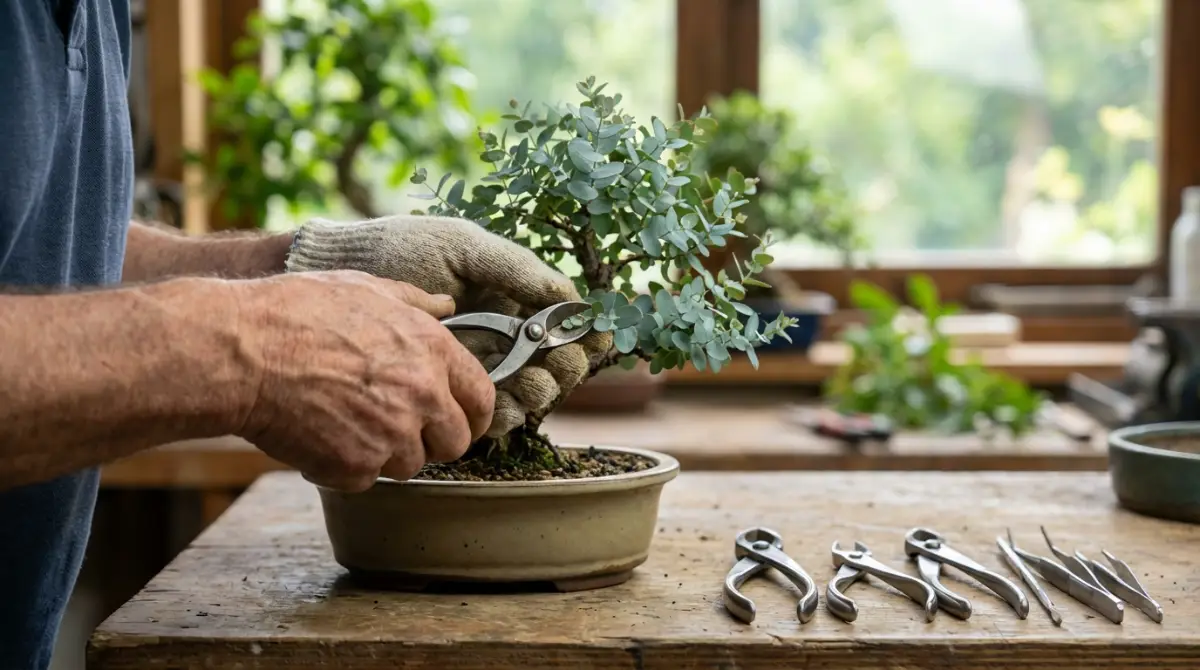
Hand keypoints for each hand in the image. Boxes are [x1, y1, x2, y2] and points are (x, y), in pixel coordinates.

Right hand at [230, 270, 494, 490]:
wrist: (242, 353)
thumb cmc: (296, 313)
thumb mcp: (364, 288)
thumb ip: (414, 302)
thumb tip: (447, 306)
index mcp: (432, 350)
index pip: (481, 398)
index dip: (473, 413)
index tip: (461, 419)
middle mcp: (423, 396)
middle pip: (455, 442)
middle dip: (431, 439)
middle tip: (396, 425)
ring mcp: (392, 435)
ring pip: (409, 464)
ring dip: (384, 452)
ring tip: (345, 420)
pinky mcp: (356, 467)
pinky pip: (365, 478)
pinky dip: (344, 465)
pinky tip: (318, 433)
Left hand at [285, 215, 610, 435]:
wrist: (332, 274)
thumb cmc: (397, 249)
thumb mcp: (461, 248)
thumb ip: (515, 269)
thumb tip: (570, 298)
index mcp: (507, 299)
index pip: (557, 325)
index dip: (582, 335)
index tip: (596, 338)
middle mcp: (495, 337)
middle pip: (549, 366)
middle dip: (562, 368)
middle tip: (558, 362)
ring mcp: (469, 369)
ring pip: (523, 395)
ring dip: (538, 394)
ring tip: (533, 382)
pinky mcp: (441, 395)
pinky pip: (482, 414)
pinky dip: (499, 416)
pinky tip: (498, 407)